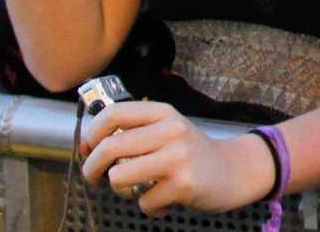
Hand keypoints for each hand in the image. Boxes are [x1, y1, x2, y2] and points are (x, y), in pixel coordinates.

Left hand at [80, 101, 273, 215]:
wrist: (234, 170)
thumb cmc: (190, 153)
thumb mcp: (167, 131)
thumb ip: (133, 133)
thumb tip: (86, 146)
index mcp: (164, 113)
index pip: (113, 114)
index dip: (91, 134)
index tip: (88, 149)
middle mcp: (172, 130)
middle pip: (109, 148)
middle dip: (92, 168)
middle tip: (94, 178)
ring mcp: (179, 157)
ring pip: (119, 177)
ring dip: (122, 191)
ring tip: (140, 190)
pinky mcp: (184, 184)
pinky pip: (144, 202)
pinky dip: (151, 207)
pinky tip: (167, 200)